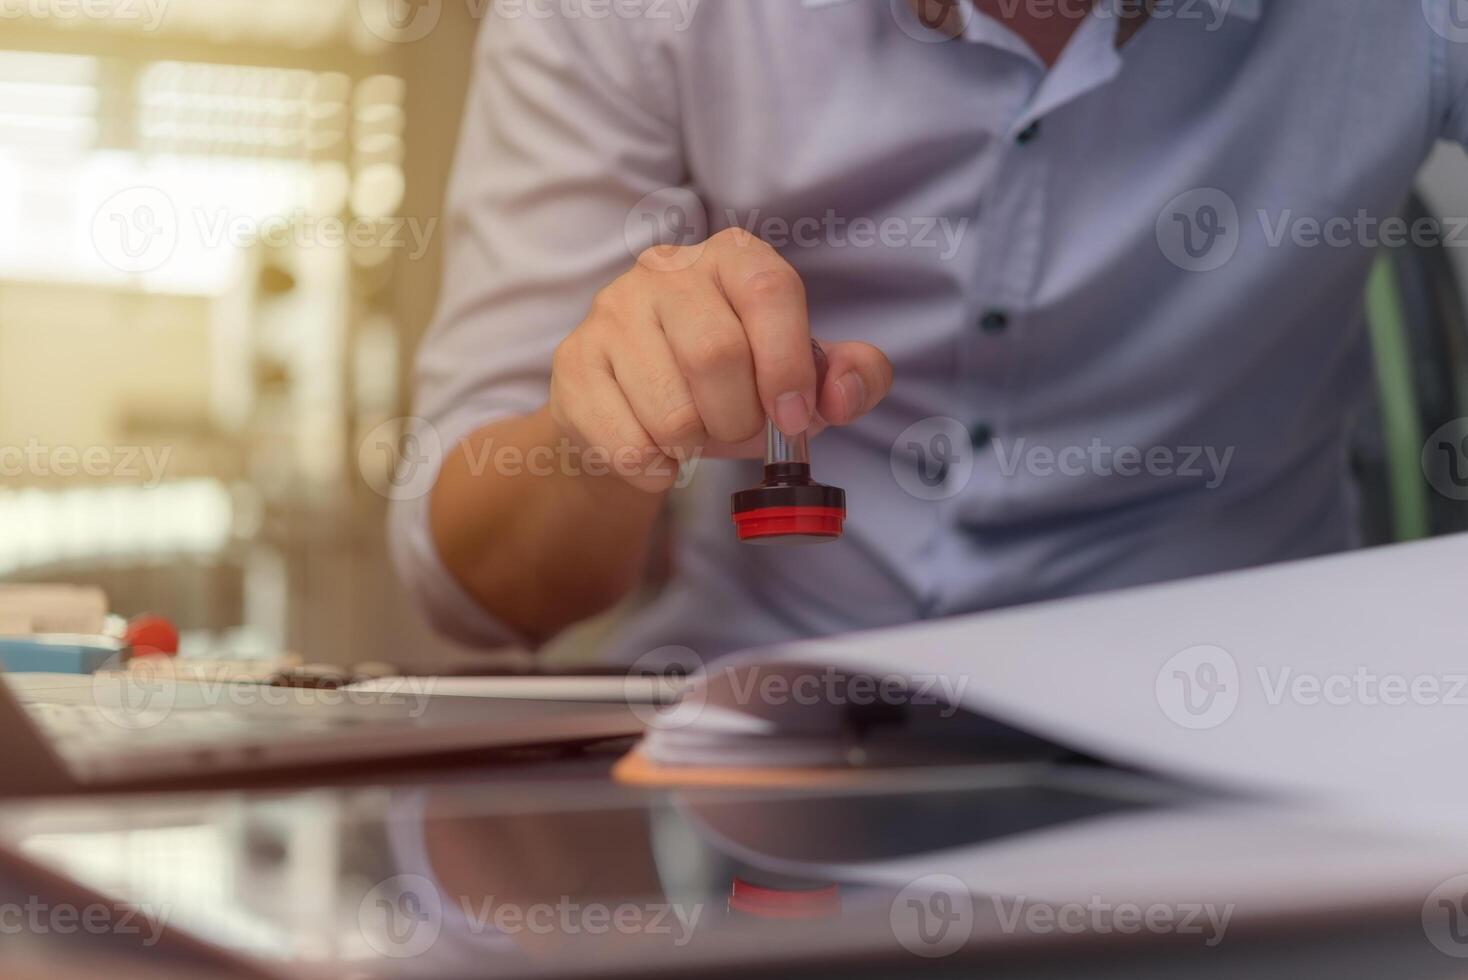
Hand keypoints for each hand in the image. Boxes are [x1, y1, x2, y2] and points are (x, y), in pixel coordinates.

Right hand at [548, 228, 893, 491]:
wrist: (637, 420)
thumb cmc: (727, 390)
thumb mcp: (799, 381)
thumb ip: (848, 379)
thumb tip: (845, 391)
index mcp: (732, 258)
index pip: (769, 291)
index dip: (788, 364)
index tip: (794, 417)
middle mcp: (665, 269)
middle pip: (716, 354)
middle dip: (740, 418)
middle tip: (738, 430)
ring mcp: (610, 312)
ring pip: (671, 411)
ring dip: (696, 446)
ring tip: (693, 435)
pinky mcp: (573, 363)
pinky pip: (627, 443)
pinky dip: (656, 469)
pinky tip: (657, 453)